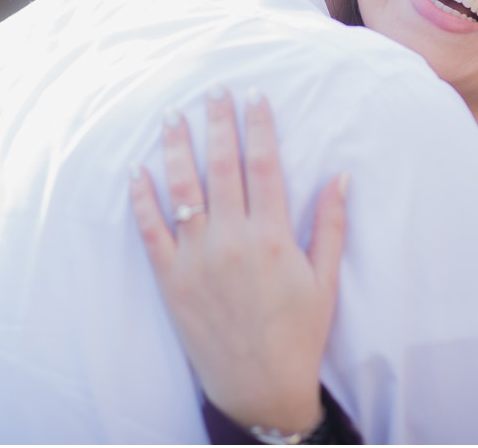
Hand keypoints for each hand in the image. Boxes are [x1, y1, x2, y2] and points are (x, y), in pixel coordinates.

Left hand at [129, 88, 348, 435]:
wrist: (260, 388)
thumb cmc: (299, 334)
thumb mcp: (326, 281)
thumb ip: (332, 225)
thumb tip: (342, 175)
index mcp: (273, 238)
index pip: (265, 166)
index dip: (259, 126)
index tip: (254, 94)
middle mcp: (233, 242)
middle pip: (222, 167)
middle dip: (218, 123)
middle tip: (212, 90)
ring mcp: (197, 260)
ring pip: (182, 191)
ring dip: (176, 149)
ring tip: (171, 116)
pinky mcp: (171, 280)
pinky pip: (151, 231)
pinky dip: (142, 199)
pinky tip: (136, 170)